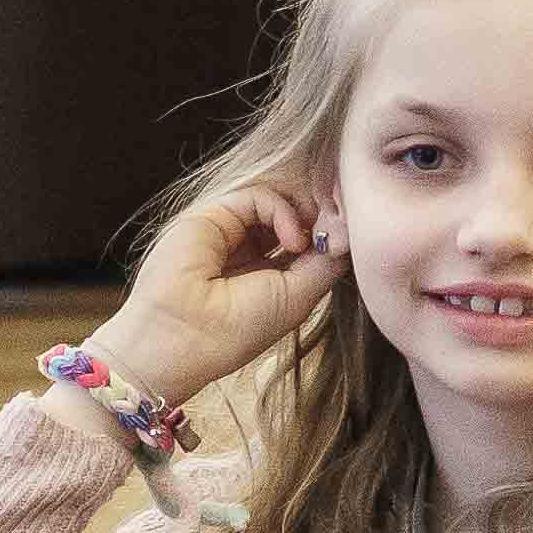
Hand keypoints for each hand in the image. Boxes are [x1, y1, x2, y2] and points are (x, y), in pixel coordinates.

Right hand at [83, 179, 346, 409]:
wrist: (179, 335)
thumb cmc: (235, 330)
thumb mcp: (295, 299)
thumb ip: (323, 265)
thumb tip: (346, 236)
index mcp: (265, 275)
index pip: (306, 241)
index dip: (328, 235)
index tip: (352, 238)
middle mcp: (249, 251)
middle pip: (295, 216)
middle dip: (321, 217)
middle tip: (343, 225)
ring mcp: (230, 231)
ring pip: (278, 201)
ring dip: (306, 214)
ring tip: (313, 241)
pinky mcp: (213, 214)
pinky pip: (259, 196)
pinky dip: (284, 211)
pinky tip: (293, 240)